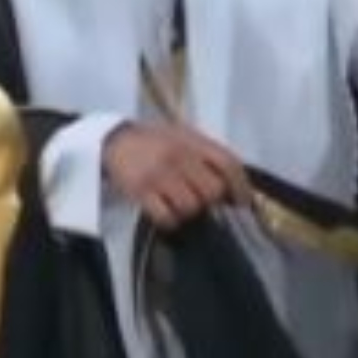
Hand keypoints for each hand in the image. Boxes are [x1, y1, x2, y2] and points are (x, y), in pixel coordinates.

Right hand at [104, 122, 256, 229]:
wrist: (115, 139)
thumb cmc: (156, 142)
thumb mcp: (185, 137)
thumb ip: (209, 155)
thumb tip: (236, 191)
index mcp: (193, 141)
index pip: (228, 163)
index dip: (241, 187)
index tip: (243, 203)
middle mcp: (178, 156)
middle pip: (212, 191)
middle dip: (211, 201)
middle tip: (202, 200)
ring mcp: (159, 174)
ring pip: (191, 207)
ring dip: (189, 211)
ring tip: (180, 203)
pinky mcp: (141, 191)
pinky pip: (167, 217)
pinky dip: (170, 220)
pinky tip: (166, 212)